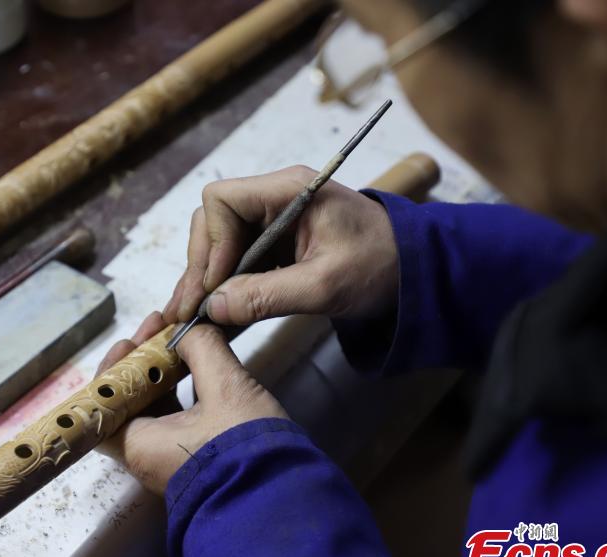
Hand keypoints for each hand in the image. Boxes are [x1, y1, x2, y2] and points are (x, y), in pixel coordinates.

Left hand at [96, 312, 287, 493]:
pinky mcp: (192, 459)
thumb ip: (204, 350)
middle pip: (127, 401)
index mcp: (140, 443)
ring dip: (160, 375)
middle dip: (141, 362)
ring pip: (151, 409)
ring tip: (177, 340)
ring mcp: (169, 459)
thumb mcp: (227, 388)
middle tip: (157, 330)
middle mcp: (146, 456)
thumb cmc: (247, 450)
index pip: (103, 403)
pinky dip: (177, 392)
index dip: (113, 368)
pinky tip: (195, 368)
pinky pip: (173, 420)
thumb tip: (190, 329)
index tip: (131, 342)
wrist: (280, 503)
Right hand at [162, 165, 398, 325]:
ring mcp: (274, 220)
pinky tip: (213, 311)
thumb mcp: (325, 286)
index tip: (214, 285)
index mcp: (289, 190)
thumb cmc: (382, 266)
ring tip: (191, 316)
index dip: (211, 243)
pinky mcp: (278, 243)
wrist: (417, 270)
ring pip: (221, 242)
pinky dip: (224, 284)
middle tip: (190, 309)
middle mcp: (275, 198)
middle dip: (201, 264)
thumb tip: (213, 308)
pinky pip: (238, 259)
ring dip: (206, 278)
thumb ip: (267, 296)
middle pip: (213, 221)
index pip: (222, 200)